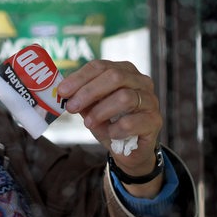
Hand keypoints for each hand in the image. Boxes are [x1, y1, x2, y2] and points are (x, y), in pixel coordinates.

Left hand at [56, 60, 162, 195]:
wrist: (131, 151)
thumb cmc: (111, 124)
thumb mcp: (92, 108)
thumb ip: (81, 97)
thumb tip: (62, 91)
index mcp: (125, 71)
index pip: (101, 66)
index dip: (79, 77)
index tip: (62, 91)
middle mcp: (141, 81)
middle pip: (115, 77)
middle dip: (89, 92)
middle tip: (72, 107)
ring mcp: (151, 100)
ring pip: (125, 97)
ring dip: (101, 111)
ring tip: (88, 123)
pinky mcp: (155, 121)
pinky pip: (132, 122)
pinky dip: (115, 129)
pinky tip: (110, 134)